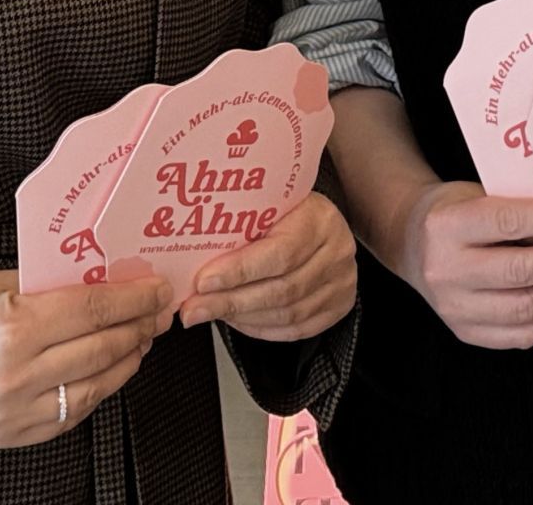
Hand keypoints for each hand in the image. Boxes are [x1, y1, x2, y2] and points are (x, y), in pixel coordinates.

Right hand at [0, 270, 174, 448]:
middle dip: (138, 327)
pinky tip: (111, 370)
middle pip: (101, 348)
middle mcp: (16, 374)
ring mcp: (15, 411)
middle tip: (156, 314)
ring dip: (126, 361)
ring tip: (139, 341)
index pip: (93, 309)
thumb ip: (57, 285)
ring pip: (94, 386)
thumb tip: (113, 281)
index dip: (134, 299)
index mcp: (14, 327)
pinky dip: (98, 390)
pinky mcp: (14, 435)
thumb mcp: (6, 283)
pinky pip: (72, 414)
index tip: (157, 290)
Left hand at [180, 194, 356, 339]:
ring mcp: (341, 282)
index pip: (279, 252)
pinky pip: (297, 329)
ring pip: (288, 313)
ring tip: (210, 313)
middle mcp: (336, 252)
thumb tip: (190, 257)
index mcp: (318, 219)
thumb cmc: (288, 210)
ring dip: (242, 318)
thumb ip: (241, 225)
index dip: (239, 271)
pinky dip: (262, 329)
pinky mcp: (338, 305)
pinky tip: (237, 321)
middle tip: (193, 309)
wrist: (321, 220)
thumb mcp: (269, 204)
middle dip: (231, 302)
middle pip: (281, 289)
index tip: (203, 282)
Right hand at [395, 180, 532, 349]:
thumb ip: (519, 206)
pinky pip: (521, 335)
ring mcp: (454, 308)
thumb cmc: (452, 212)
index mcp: (445, 226)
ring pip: (526, 309)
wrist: (411, 244)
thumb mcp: (477, 194)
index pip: (509, 223)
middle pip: (521, 271)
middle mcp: (445, 270)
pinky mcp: (466, 333)